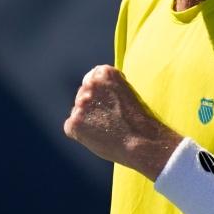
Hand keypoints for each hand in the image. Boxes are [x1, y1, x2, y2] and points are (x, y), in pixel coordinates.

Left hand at [63, 64, 181, 180]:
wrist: (142, 141)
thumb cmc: (138, 120)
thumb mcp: (126, 93)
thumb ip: (108, 89)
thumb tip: (93, 96)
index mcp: (104, 73)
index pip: (91, 78)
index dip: (99, 93)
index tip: (108, 103)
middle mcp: (90, 84)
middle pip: (83, 95)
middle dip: (91, 107)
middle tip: (109, 120)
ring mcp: (81, 103)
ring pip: (78, 112)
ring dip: (87, 120)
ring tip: (106, 130)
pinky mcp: (74, 121)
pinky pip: (71, 127)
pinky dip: (81, 134)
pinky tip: (98, 136)